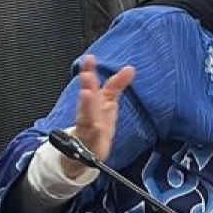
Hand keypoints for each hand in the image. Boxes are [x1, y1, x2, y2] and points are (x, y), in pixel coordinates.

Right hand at [67, 54, 134, 178]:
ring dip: (86, 106)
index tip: (89, 59)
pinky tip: (96, 127)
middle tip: (86, 75)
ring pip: (87, 118)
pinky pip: (92, 139)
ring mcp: (87, 131)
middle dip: (87, 86)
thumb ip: (117, 85)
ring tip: (87, 93)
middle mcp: (87, 115)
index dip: (89, 71)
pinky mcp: (91, 146)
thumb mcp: (107, 103)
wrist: (81, 153)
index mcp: (92, 104)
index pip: (91, 85)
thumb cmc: (95, 124)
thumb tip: (130, 68)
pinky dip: (93, 133)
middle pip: (87, 100)